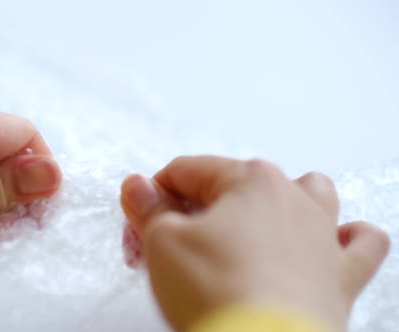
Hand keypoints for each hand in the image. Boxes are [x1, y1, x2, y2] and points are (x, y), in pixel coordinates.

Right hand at [121, 156, 389, 330]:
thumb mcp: (163, 242)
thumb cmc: (216, 290)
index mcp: (248, 180)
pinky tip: (329, 242)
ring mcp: (322, 234)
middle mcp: (292, 197)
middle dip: (197, 211)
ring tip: (251, 228)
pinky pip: (360, 244)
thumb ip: (149, 208)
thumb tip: (137, 186)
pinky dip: (346, 239)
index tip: (140, 220)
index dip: (155, 195)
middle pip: (235, 187)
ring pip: (309, 196)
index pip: (187, 172)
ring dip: (280, 203)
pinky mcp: (341, 274)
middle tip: (170, 244)